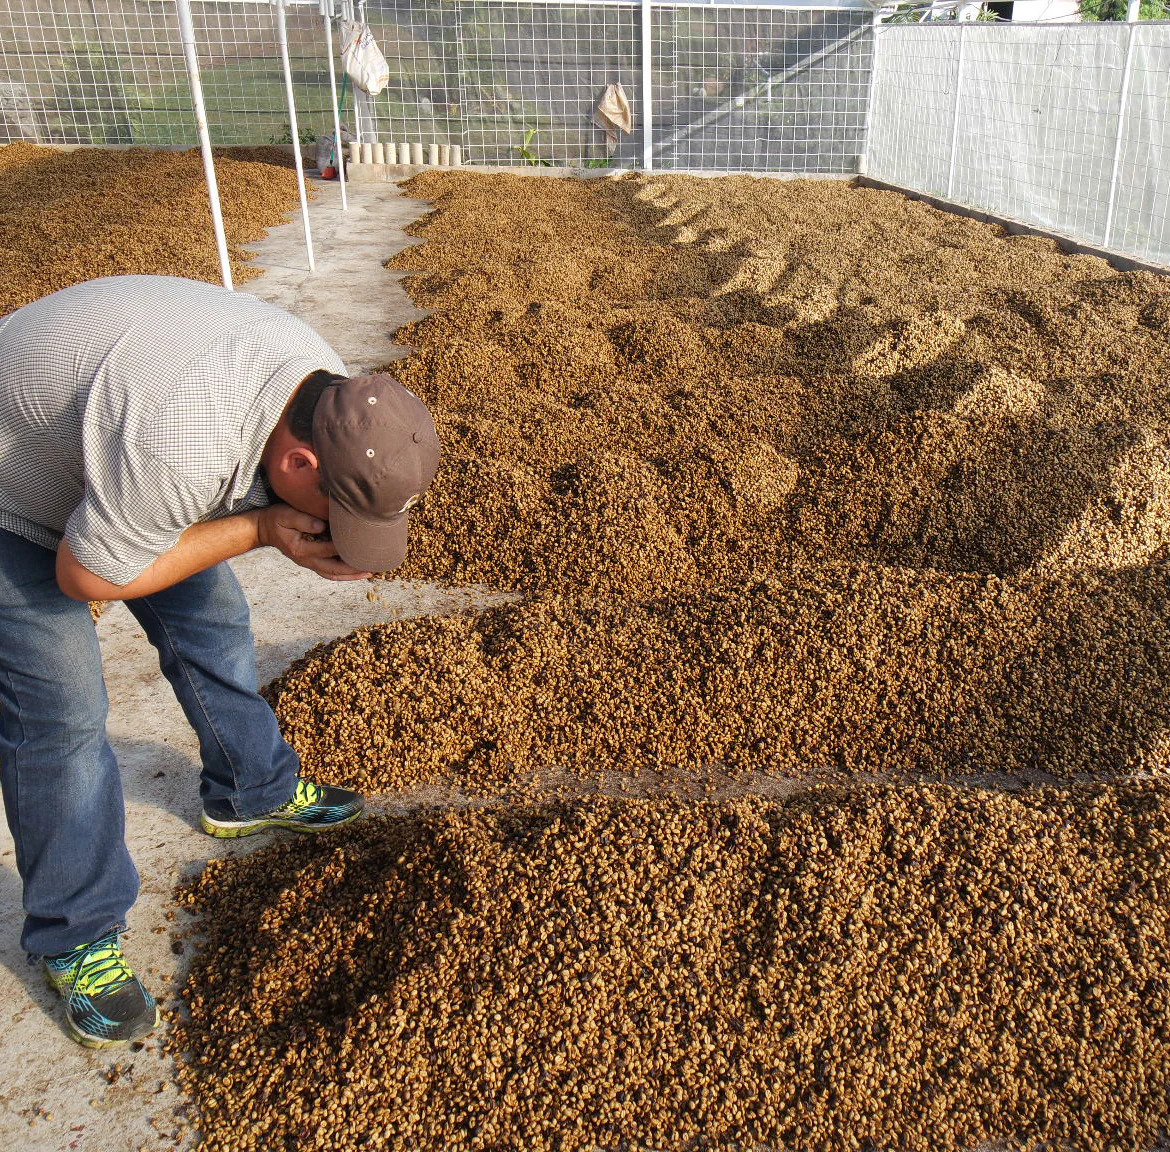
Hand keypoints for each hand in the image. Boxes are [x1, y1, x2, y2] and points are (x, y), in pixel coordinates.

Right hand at [255, 504, 372, 580]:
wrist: (264, 529)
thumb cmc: (276, 519)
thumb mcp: (285, 515)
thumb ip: (302, 520)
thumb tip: (321, 526)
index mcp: (301, 549)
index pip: (327, 550)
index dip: (344, 548)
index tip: (361, 546)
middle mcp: (306, 560)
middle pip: (333, 569)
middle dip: (353, 569)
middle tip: (371, 567)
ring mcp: (309, 563)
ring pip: (333, 574)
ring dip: (350, 575)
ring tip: (368, 573)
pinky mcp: (312, 562)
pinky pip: (329, 573)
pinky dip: (343, 574)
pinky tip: (356, 572)